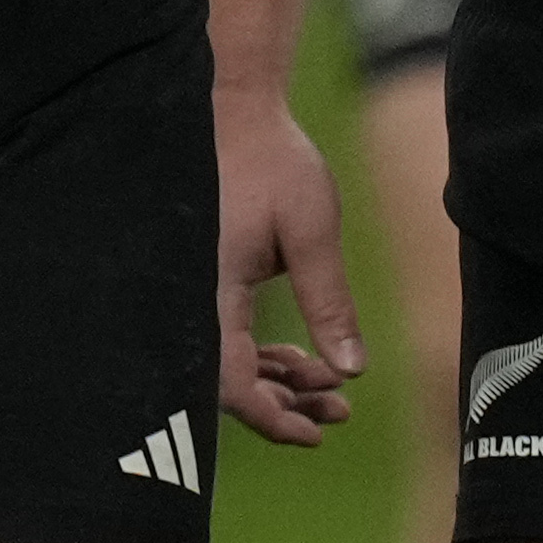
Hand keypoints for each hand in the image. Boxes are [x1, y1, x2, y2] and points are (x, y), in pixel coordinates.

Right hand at [213, 78, 365, 448]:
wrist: (234, 110)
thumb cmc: (271, 161)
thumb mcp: (311, 231)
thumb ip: (328, 302)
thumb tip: (350, 369)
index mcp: (210, 289)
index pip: (230, 381)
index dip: (271, 417)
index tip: (315, 432)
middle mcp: (193, 298)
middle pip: (227, 381)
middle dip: (283, 404)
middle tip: (336, 411)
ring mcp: (195, 291)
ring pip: (228, 362)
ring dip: (278, 382)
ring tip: (331, 388)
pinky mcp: (205, 281)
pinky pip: (227, 336)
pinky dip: (264, 355)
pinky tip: (305, 359)